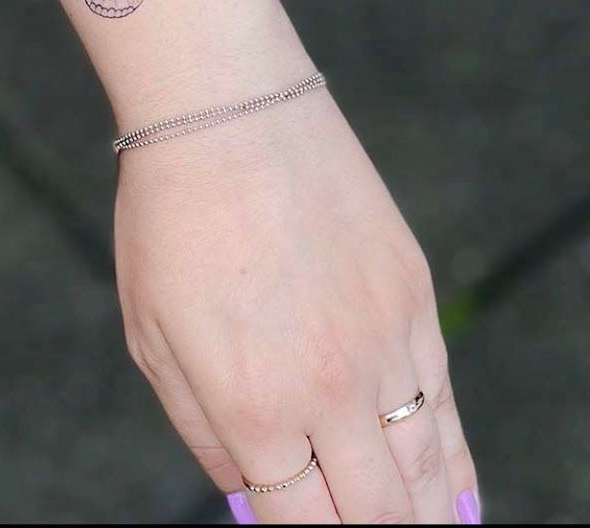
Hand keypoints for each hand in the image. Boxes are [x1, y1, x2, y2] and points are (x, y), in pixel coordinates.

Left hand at [115, 50, 478, 523]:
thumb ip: (204, 430)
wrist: (227, 114)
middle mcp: (331, 389)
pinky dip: (448, 456)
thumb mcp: (153, 336)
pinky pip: (443, 399)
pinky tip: (445, 485)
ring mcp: (385, 341)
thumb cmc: (169, 220)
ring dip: (421, 514)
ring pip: (425, 468)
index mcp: (253, 407)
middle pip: (378, 516)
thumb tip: (249, 493)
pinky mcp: (414, 294)